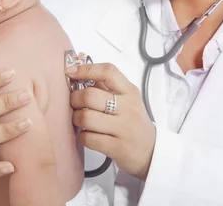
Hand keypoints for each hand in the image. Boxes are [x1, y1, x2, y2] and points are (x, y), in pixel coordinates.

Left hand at [67, 62, 155, 180]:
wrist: (151, 151)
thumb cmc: (132, 122)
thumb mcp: (127, 99)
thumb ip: (106, 86)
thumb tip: (79, 71)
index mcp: (130, 91)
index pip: (108, 72)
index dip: (86, 70)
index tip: (71, 72)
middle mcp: (128, 108)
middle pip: (90, 96)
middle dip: (74, 99)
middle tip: (75, 103)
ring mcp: (124, 128)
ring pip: (85, 117)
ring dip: (76, 118)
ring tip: (81, 120)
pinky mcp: (117, 148)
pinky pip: (88, 138)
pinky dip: (83, 136)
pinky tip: (89, 135)